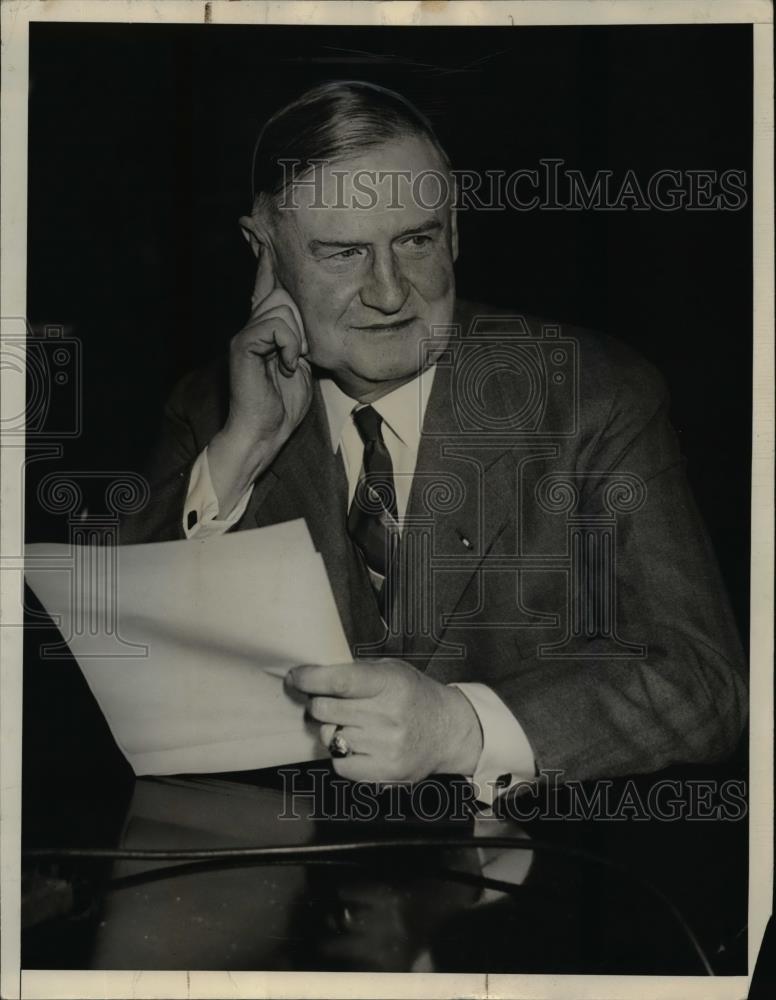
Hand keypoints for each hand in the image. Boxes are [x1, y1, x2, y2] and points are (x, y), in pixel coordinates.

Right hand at [207, 244, 312, 514]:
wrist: (263, 432)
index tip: (259, 224)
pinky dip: (288, 345)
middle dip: (299, 314)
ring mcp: (245, 333)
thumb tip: (308, 318)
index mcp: (265, 327)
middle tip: (297, 353)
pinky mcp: (242, 345)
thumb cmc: (284, 404)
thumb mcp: (302, 363)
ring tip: (294, 362)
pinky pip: (274, 326)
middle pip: (282, 290)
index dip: (267, 254)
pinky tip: (287, 365)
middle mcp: (252, 324)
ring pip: (282, 308)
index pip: (267, 281)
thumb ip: (301, 335)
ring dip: (297, 337)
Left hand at [287, 658, 483, 782]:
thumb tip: (310, 675)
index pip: (339, 681)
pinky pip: (339, 764)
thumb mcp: (392, 670)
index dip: (310, 679)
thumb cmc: (413, 695)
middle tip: (331, 703)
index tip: (295, 677)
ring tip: (354, 725)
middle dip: (320, 704)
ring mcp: (387, 747)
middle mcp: (389, 716)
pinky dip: (342, 754)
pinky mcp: (384, 773)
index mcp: (390, 683)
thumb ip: (355, 672)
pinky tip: (360, 745)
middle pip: (324, 710)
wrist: (448, 730)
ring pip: (328, 737)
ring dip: (332, 730)